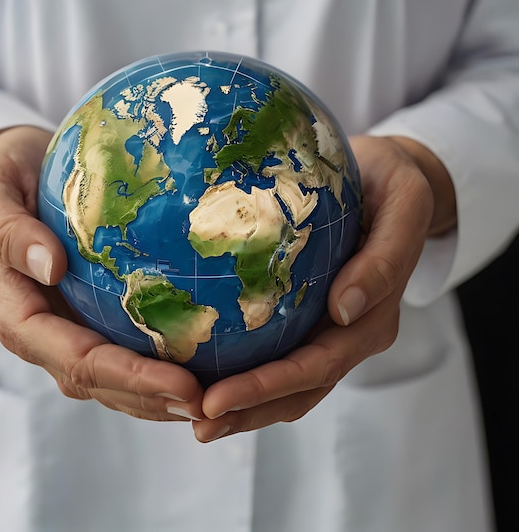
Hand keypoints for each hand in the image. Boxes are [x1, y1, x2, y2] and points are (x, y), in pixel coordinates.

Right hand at [0, 125, 204, 421]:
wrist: (15, 174)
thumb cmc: (1, 178)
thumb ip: (7, 230)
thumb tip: (51, 267)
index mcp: (20, 314)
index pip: (77, 360)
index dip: (129, 378)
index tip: (181, 384)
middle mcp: (45, 335)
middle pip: (99, 382)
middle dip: (152, 398)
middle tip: (208, 401)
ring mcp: (70, 330)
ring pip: (114, 381)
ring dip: (159, 397)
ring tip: (211, 399)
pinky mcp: (91, 317)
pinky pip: (125, 352)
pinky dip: (158, 368)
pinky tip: (198, 366)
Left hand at [193, 134, 454, 441]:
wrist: (390, 179)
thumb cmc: (396, 185)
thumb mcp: (405, 205)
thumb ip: (385, 259)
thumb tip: (344, 311)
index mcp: (374, 317)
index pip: (318, 365)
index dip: (268, 388)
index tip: (217, 399)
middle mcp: (352, 333)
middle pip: (300, 387)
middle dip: (248, 409)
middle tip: (197, 423)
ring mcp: (331, 328)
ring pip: (290, 382)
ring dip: (246, 405)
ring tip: (196, 418)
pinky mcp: (313, 315)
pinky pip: (281, 352)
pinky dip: (250, 372)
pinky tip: (212, 373)